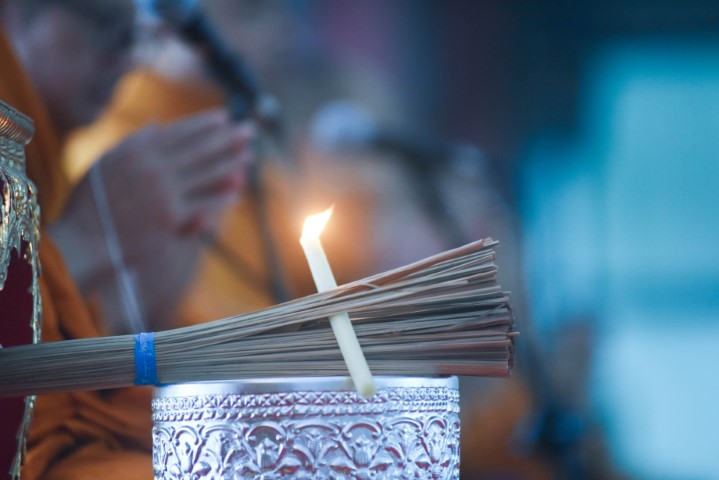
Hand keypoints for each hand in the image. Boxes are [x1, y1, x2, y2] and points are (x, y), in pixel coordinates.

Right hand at [51, 108, 254, 298]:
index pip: (179, 131)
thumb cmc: (93, 203)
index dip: (205, 124)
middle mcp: (153, 167)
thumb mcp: (106, 162)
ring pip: (207, 174)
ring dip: (232, 164)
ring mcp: (164, 193)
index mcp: (136, 150)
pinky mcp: (171, 218)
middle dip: (228, 138)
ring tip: (249, 156)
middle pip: (200, 149)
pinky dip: (222, 197)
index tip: (224, 117)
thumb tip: (157, 124)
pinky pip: (205, 204)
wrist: (84, 241)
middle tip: (250, 131)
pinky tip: (236, 192)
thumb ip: (133, 142)